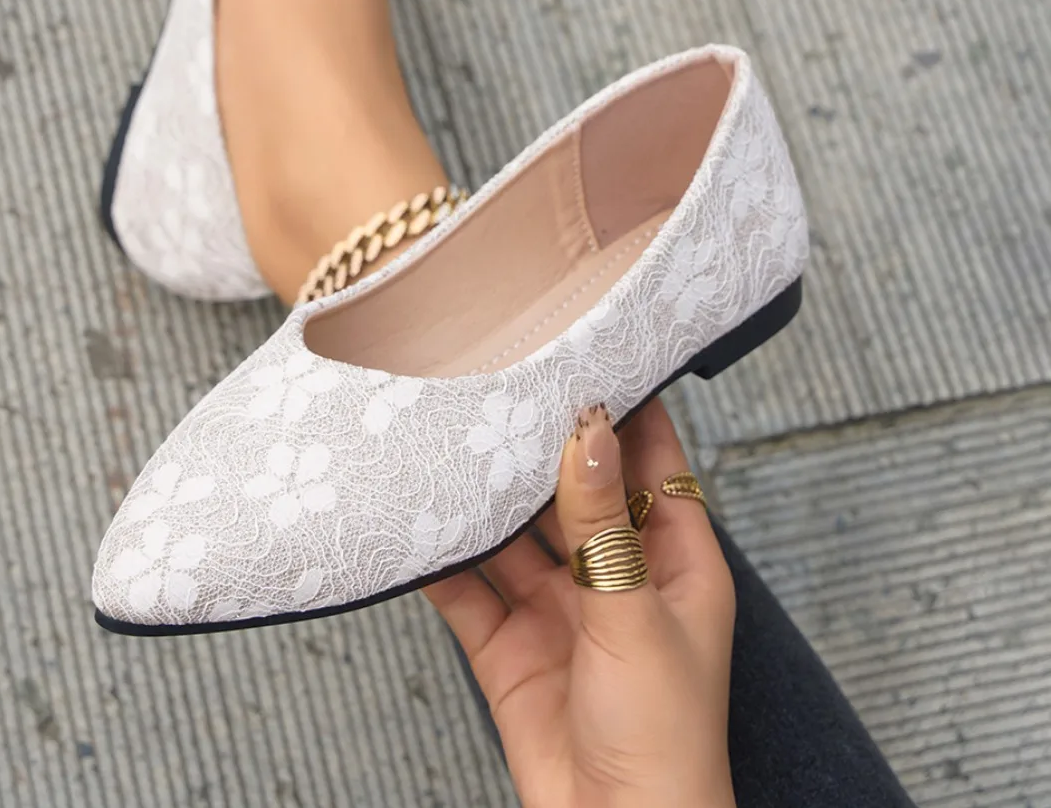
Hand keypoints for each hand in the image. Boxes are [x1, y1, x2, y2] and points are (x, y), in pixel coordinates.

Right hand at [424, 400, 736, 807]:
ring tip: (445, 440)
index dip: (623, 408)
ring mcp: (558, 609)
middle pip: (571, 489)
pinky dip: (441, 560)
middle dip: (536, 445)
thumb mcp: (634, 613)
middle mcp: (613, 574)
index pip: (650, 461)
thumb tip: (587, 427)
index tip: (586, 348)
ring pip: (513, 534)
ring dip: (484, 499)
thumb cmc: (667, 737)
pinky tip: (416, 524)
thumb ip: (599, 521)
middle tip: (495, 381)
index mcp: (671, 560)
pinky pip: (468, 589)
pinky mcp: (508, 647)